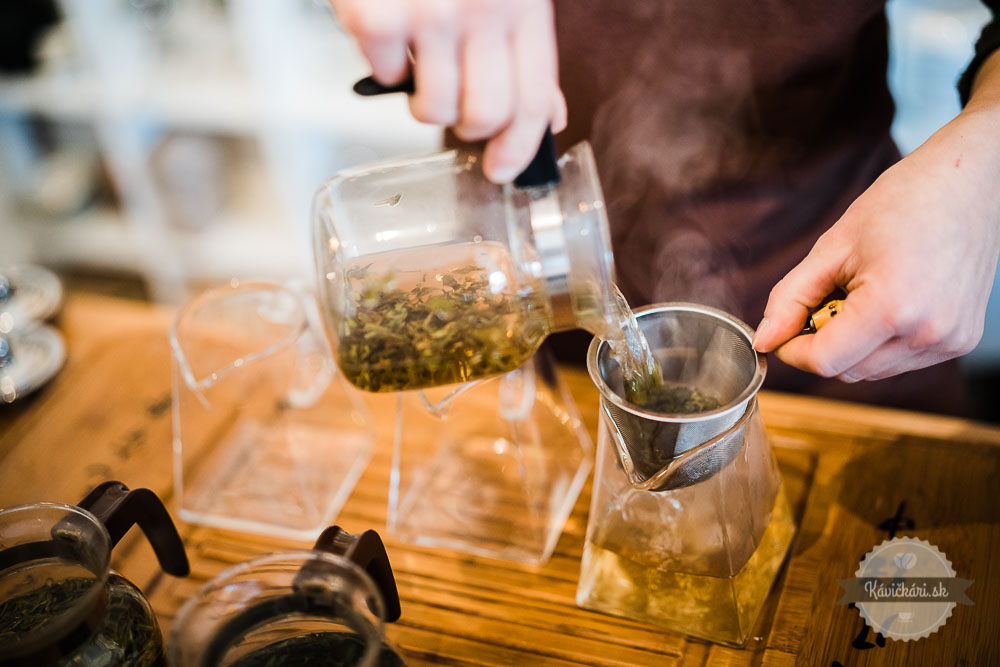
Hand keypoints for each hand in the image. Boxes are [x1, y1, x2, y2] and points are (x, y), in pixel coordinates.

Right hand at [331, 0, 566, 182]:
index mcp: (523, 3)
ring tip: (419, 60)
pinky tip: (389, 31)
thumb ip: (527, 47)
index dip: (519, 148)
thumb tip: (548, 117)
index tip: (503, 170)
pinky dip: (382, 64)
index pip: (533, 100)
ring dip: (423, 98)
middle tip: (454, 107)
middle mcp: (482, 10)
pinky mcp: (377, 17)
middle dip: (467, 126)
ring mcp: (429, 15)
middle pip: (484, 115)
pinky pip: (384, 77)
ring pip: (432, 110)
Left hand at [752, 107, 999, 381]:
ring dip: (851, 346)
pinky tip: (887, 302)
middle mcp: (928, 333)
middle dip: (821, 345)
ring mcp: (950, 341)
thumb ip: (791, 299)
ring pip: (872, 372)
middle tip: (825, 298)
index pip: (824, 362)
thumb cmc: (902, 204)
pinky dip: (880, 343)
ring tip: (860, 294)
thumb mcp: (831, 248)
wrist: (969, 184)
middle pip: (846, 373)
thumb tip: (764, 339)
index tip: (784, 329)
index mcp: (893, 308)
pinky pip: (900, 361)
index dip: (793, 350)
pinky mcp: (961, 341)